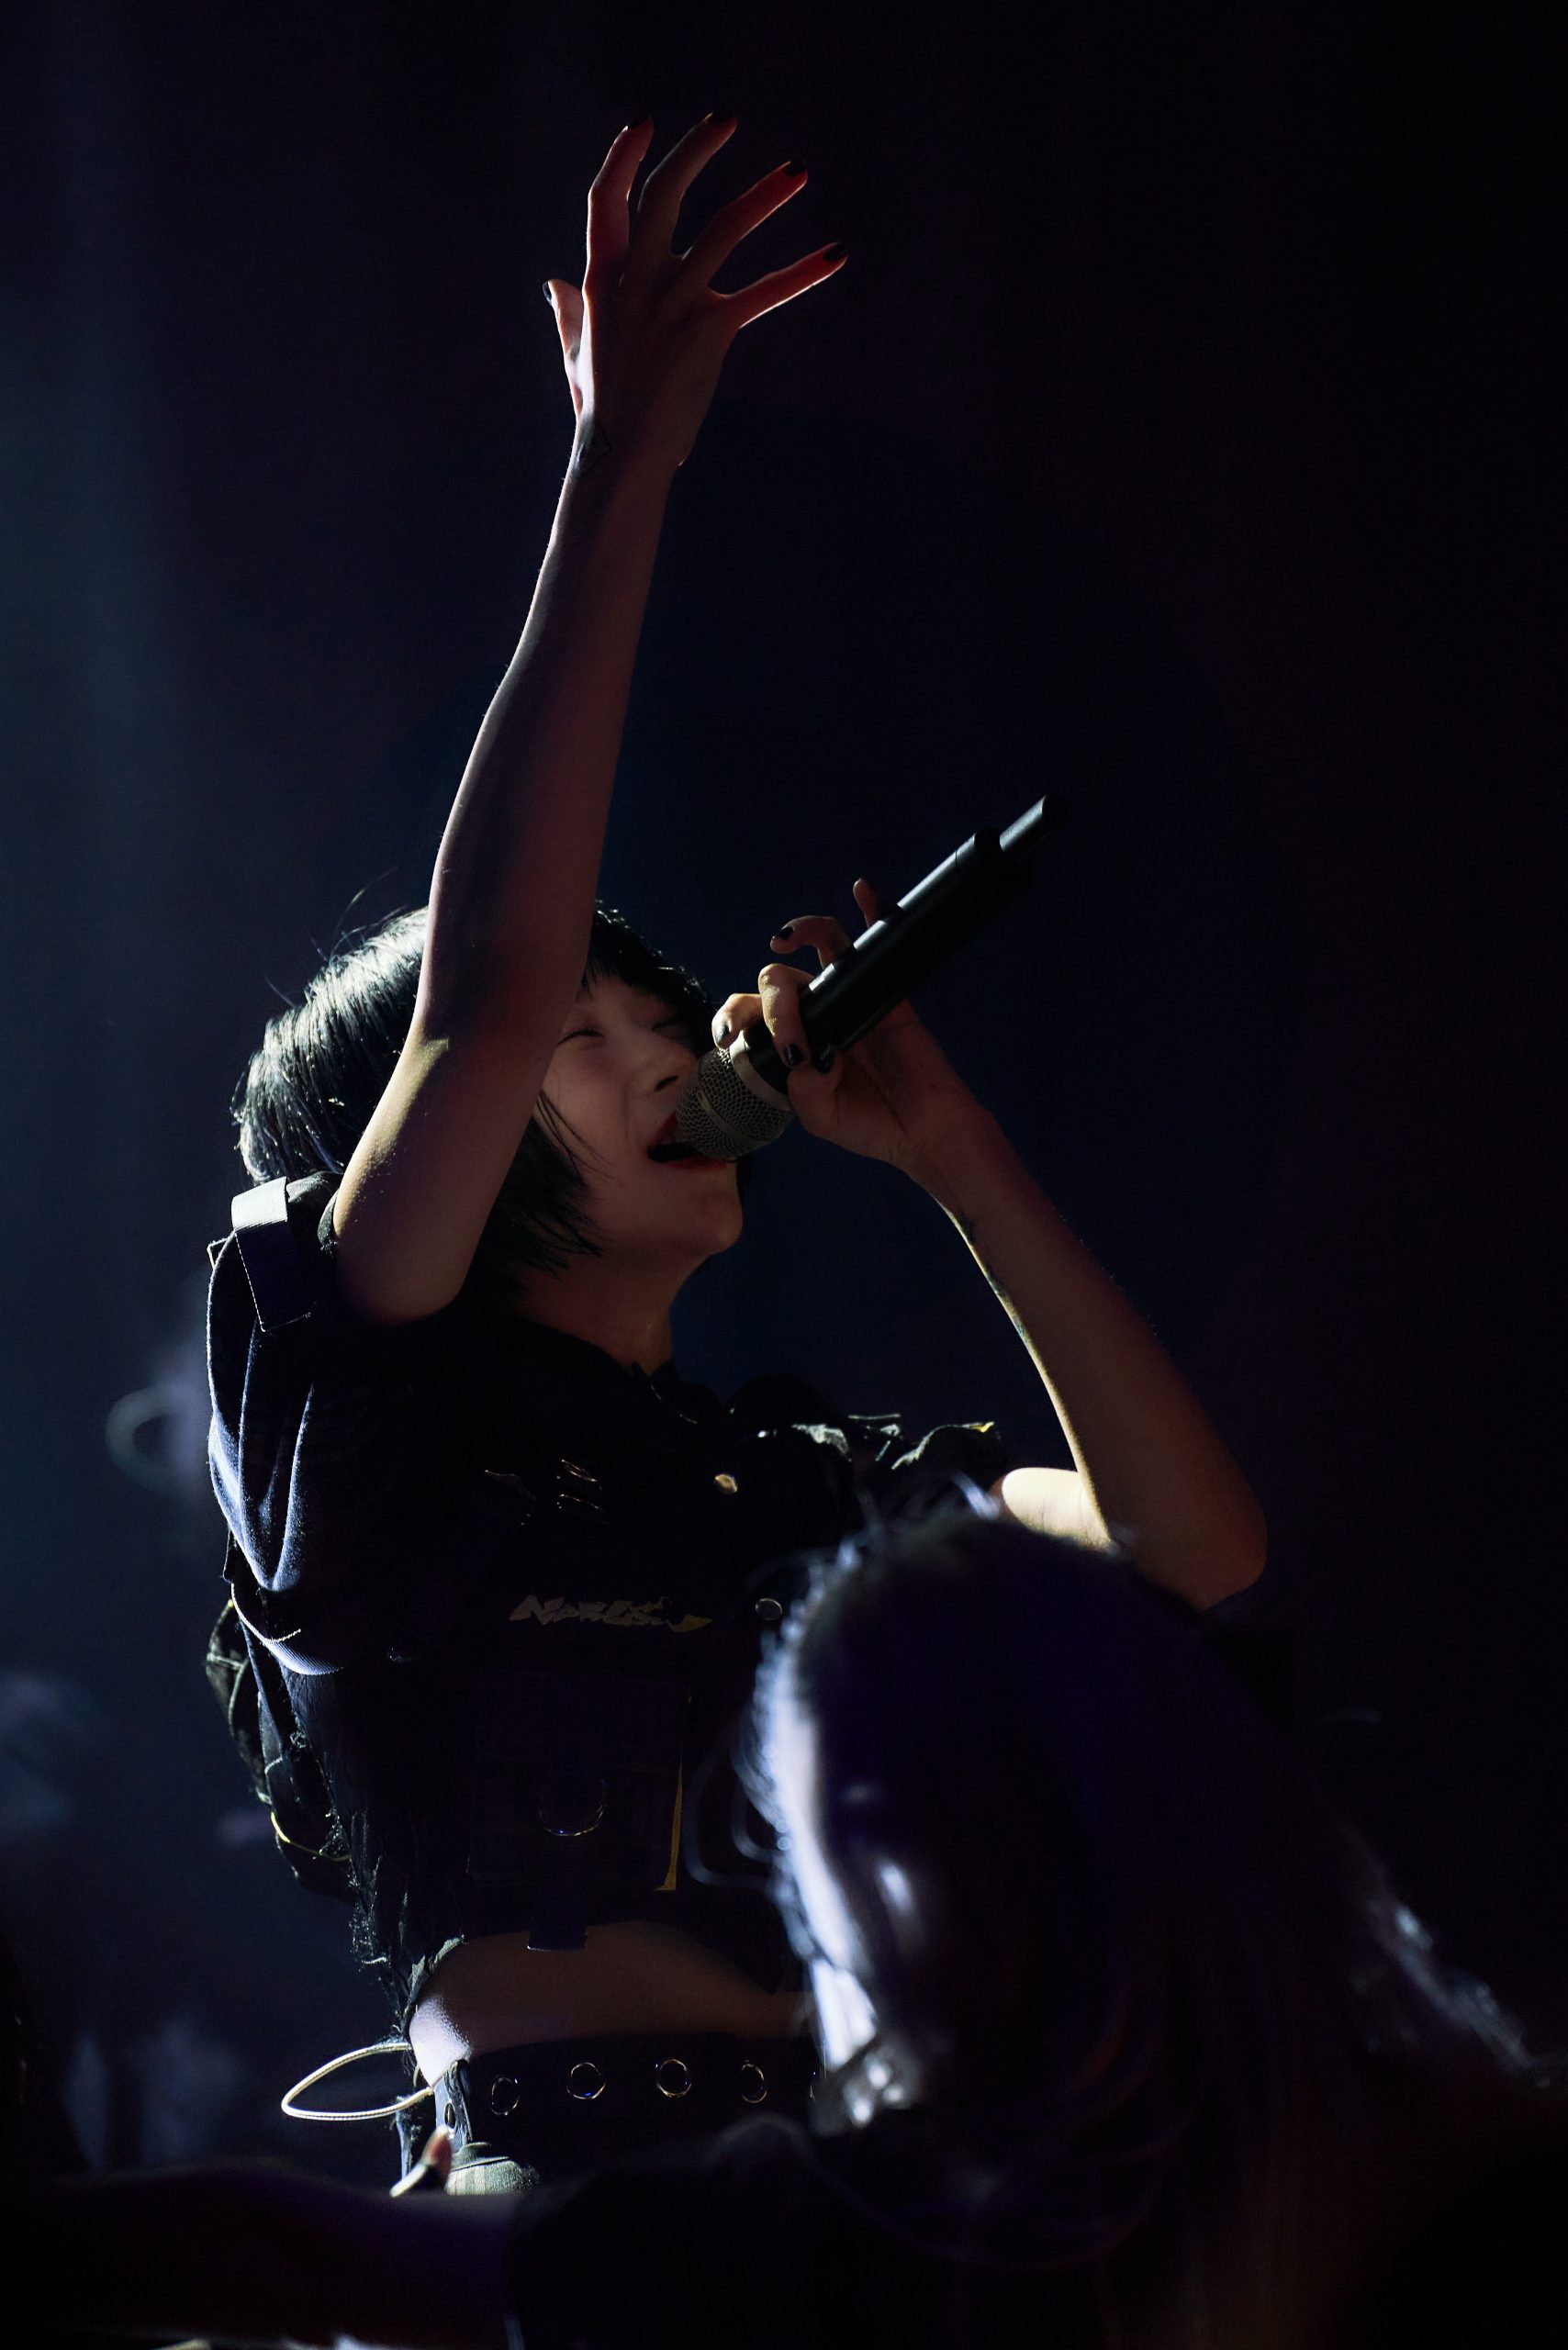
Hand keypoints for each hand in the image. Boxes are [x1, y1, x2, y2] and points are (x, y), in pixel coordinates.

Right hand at [545, 114, 844, 473]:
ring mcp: (673, 303)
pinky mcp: (709, 332)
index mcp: (600, 280)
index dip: (622, 158)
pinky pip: (763, 293)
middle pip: (663, 195)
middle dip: (694, 151)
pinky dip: (801, 273)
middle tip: (726, 120)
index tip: (645, 125)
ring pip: (723, 229)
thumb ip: (568, 312)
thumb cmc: (602, 411)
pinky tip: (836, 254)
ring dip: (763, 195)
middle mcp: (636, 281)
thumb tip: (552, 284)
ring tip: (797, 171)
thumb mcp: (577, 353)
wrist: (621, 457)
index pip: (604, 202)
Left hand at [712, 880, 986, 1179]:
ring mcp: (850, 996)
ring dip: (801, 930)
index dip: (732, 1017)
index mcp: (790, 1043)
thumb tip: (807, 1055)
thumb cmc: (871, 1126)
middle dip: (771, 1004)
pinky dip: (871, 909)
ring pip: (820, 946)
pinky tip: (863, 891)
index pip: (751, 1014)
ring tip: (785, 939)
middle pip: (778, 981)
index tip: (730, 1039)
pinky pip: (875, 941)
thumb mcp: (822, 1117)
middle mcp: (815, 1014)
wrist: (925, 1133)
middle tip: (791, 1044)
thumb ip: (805, 1090)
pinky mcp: (885, 989)